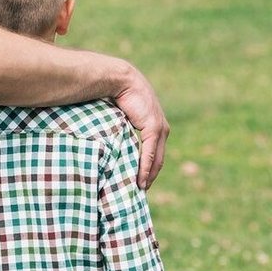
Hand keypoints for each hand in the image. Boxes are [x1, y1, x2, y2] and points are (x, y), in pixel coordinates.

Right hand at [113, 65, 169, 188]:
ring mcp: (159, 128)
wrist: (119, 79)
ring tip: (140, 190)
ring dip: (148, 176)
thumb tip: (110, 140)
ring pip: (156, 160)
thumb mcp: (120, 117)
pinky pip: (150, 154)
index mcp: (155, 124)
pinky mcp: (153, 128)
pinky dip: (144, 168)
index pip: (155, 151)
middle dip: (150, 175)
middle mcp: (161, 127)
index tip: (141, 181)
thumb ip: (121, 129)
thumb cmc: (115, 94)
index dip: (149, 167)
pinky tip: (140, 181)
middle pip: (158, 159)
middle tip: (141, 191)